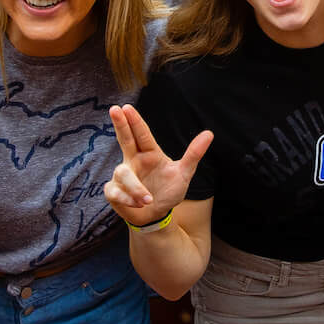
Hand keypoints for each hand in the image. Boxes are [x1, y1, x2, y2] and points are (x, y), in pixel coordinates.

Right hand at [103, 104, 211, 226]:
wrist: (157, 215)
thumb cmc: (168, 191)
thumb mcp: (184, 173)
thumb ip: (194, 154)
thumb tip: (209, 133)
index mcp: (150, 153)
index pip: (142, 134)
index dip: (134, 121)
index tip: (126, 107)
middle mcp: (134, 160)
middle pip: (125, 139)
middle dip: (120, 124)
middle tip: (115, 109)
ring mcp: (122, 175)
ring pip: (123, 173)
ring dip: (136, 187)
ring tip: (148, 200)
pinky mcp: (114, 191)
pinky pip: (116, 191)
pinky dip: (128, 199)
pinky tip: (137, 204)